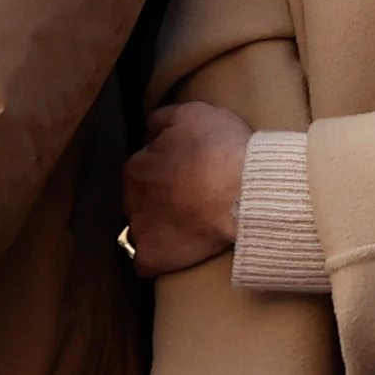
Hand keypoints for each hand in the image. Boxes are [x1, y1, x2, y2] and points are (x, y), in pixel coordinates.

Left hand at [120, 102, 251, 277]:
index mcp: (136, 167)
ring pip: (142, 229)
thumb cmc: (220, 148)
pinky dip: (158, 257)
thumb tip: (149, 129)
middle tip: (191, 195)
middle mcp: (130, 200)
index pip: (141, 168)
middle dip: (158, 198)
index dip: (165, 168)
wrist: (244, 190)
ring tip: (188, 223)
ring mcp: (141, 231)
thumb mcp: (191, 113)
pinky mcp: (154, 258)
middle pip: (140, 199)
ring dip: (158, 226)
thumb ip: (161, 119)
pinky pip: (146, 262)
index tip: (187, 170)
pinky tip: (178, 248)